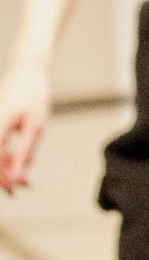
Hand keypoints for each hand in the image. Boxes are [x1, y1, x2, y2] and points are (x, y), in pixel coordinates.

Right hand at [0, 61, 50, 192]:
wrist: (26, 71)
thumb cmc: (33, 96)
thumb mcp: (34, 127)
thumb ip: (23, 153)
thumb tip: (18, 178)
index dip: (3, 178)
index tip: (18, 188)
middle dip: (5, 177)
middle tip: (24, 187)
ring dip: (6, 168)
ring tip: (27, 179)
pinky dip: (5, 157)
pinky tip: (20, 163)